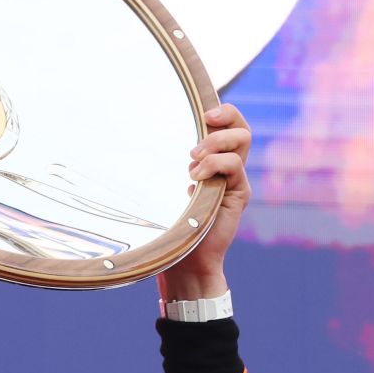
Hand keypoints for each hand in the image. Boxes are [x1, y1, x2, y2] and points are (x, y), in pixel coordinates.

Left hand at [159, 102, 252, 300]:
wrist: (185, 261)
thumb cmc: (170, 226)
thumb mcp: (164, 190)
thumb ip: (161, 167)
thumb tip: (130, 141)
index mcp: (214, 161)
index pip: (229, 126)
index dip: (223, 111)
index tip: (204, 110)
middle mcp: (229, 168)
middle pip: (242, 127)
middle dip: (225, 117)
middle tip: (202, 127)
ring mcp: (236, 180)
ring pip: (243, 142)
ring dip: (216, 142)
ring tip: (193, 161)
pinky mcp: (238, 194)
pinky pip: (235, 167)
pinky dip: (215, 165)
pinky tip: (195, 179)